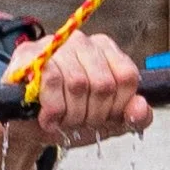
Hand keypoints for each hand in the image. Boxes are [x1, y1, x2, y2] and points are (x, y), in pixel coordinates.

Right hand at [6, 33, 152, 150]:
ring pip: (77, 83)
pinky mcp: (29, 55)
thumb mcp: (109, 122)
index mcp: (106, 51)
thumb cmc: (70, 117)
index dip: (117, 106)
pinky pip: (50, 80)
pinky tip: (48, 117)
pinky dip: (52, 109)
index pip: (126, 77)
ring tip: (63, 120)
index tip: (104, 116)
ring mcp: (54, 45)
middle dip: (92, 115)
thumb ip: (134, 117)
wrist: (30, 128)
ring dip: (71, 114)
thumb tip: (141, 108)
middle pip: (102, 83)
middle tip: (79, 121)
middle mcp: (82, 42)